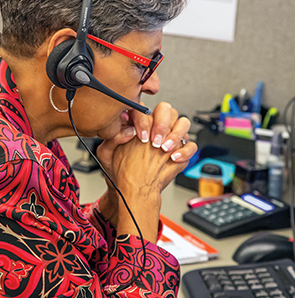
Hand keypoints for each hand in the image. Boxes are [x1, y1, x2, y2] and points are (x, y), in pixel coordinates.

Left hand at [97, 102, 196, 242]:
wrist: (132, 188)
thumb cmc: (119, 170)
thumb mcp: (107, 154)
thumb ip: (112, 138)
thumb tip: (128, 129)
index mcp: (140, 124)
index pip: (146, 109)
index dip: (144, 120)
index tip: (141, 136)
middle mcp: (156, 128)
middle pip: (168, 110)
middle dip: (162, 124)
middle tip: (155, 141)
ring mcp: (170, 138)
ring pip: (183, 122)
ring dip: (176, 134)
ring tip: (164, 150)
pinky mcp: (180, 151)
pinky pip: (191, 145)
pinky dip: (185, 151)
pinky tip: (174, 158)